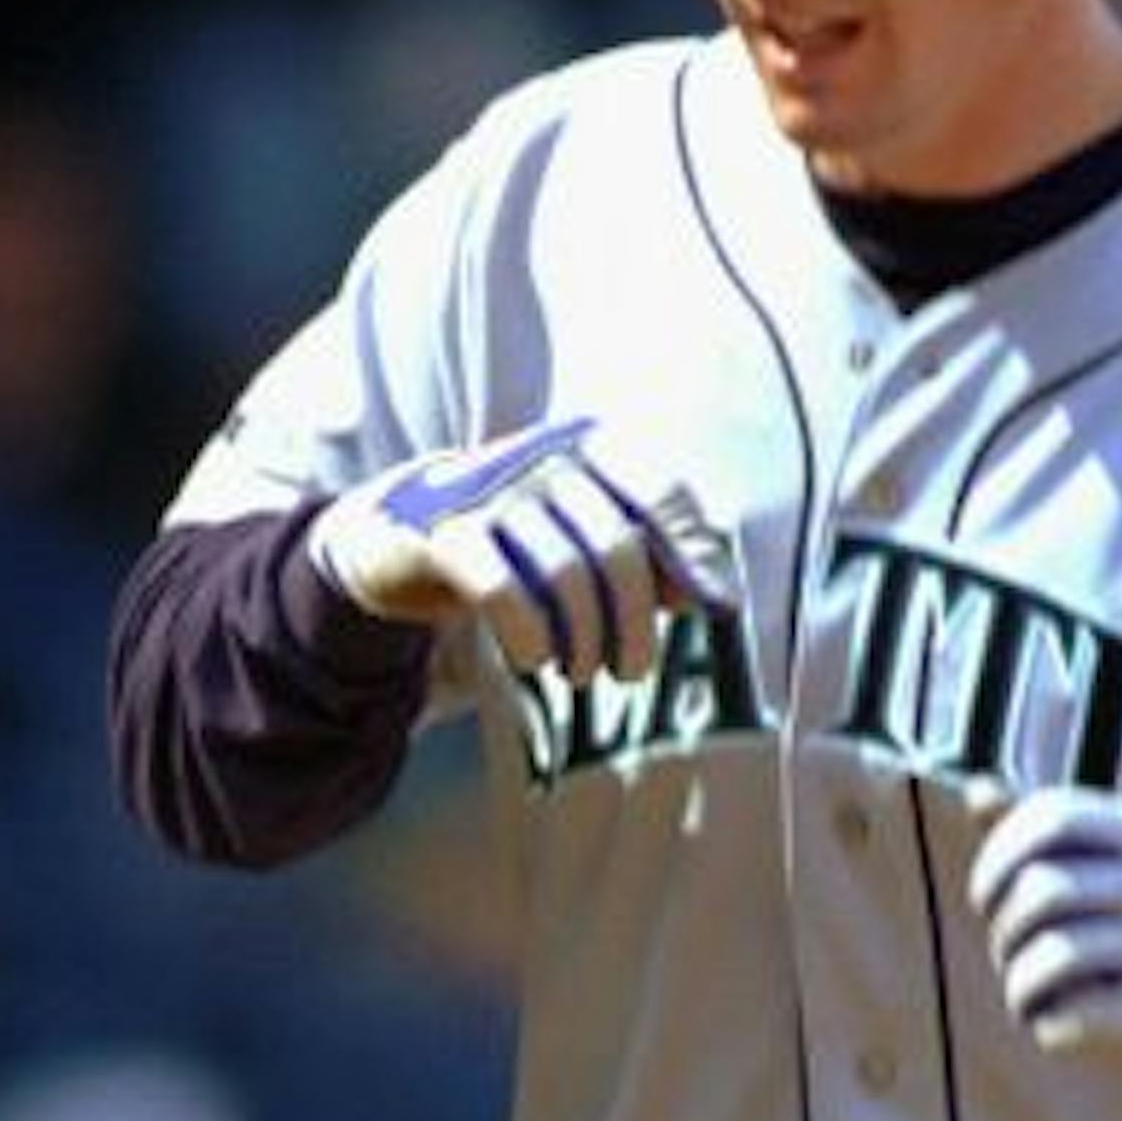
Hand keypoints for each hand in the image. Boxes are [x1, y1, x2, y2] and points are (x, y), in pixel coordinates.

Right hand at [308, 416, 737, 682]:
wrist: (405, 535)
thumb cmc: (523, 542)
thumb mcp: (590, 540)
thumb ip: (655, 558)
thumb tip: (717, 597)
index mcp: (591, 448)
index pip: (659, 491)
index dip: (693, 549)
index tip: (717, 605)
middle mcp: (544, 455)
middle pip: (617, 548)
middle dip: (635, 623)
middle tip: (632, 670)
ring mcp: (490, 488)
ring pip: (565, 575)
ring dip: (584, 641)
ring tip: (582, 671)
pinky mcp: (442, 529)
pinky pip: (501, 589)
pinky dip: (529, 636)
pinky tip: (533, 659)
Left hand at [967, 787, 1121, 1094]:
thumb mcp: (1111, 857)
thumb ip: (1042, 826)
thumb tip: (978, 791)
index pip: (1050, 818)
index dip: (997, 856)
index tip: (984, 894)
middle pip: (1042, 891)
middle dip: (1003, 928)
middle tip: (1007, 949)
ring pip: (1051, 957)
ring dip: (1017, 981)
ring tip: (1023, 991)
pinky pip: (1074, 1017)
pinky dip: (1046, 1023)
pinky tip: (1052, 1020)